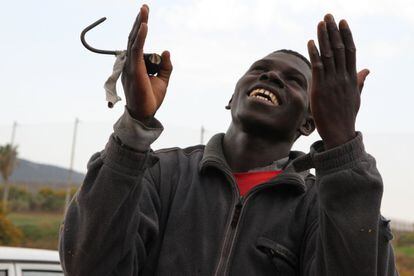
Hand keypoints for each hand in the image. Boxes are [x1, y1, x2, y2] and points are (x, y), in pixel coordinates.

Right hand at [121, 4, 172, 121]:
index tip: (144, 16)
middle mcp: (130, 64)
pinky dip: (140, 37)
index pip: (137, 44)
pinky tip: (144, 26)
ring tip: (144, 10)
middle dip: (139, 21)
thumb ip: (165, 66)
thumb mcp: (163, 80)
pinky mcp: (134, 70)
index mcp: (135, 66)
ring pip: (134, 41)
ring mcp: (130, 66)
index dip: (140, 29)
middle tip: (145, 7)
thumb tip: (166, 51)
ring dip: (139, 24)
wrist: (145, 115)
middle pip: (134, 38)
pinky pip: (136, 50)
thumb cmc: (151, 99)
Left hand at [307, 14, 368, 148]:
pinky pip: (317, 67)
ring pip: (328, 55)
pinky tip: (311, 42)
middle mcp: (343, 77)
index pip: (350, 51)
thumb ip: (360, 81)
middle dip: (333, 31)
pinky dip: (314, 53)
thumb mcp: (356, 97)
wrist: (339, 132)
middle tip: (328, 16)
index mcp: (352, 78)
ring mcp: (332, 82)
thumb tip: (367, 70)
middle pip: (339, 49)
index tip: (342, 23)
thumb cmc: (346, 116)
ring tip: (320, 23)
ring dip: (323, 37)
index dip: (346, 36)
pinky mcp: (320, 89)